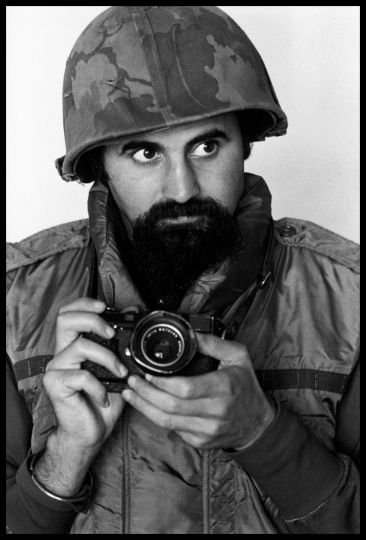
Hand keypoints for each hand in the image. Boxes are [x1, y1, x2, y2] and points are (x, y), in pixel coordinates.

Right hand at [43, 297, 126, 451]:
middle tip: (112, 334)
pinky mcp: (56, 385)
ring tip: (121, 374)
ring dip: (108, 358)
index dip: (84, 304)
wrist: (91, 433)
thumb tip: (134, 315)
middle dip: (93, 320)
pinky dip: (99, 387)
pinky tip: (104, 398)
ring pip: (80, 346)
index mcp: (75, 345)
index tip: (105, 306)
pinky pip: (80, 376)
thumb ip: (123, 345)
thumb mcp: (118, 369)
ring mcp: (57, 368)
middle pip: (65, 319)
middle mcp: (63, 353)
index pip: (69, 313)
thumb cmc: (103, 401)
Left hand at [121, 333, 274, 449]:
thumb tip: (190, 333)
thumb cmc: (246, 387)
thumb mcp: (238, 357)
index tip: (147, 373)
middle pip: (171, 407)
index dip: (162, 383)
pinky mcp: (201, 441)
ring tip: (131, 394)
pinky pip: (173, 430)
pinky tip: (148, 406)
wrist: (257, 423)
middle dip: (146, 394)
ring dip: (144, 408)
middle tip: (132, 382)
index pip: (185, 388)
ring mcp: (207, 430)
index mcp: (223, 387)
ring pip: (167, 422)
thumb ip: (213, 344)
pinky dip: (157, 418)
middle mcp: (215, 411)